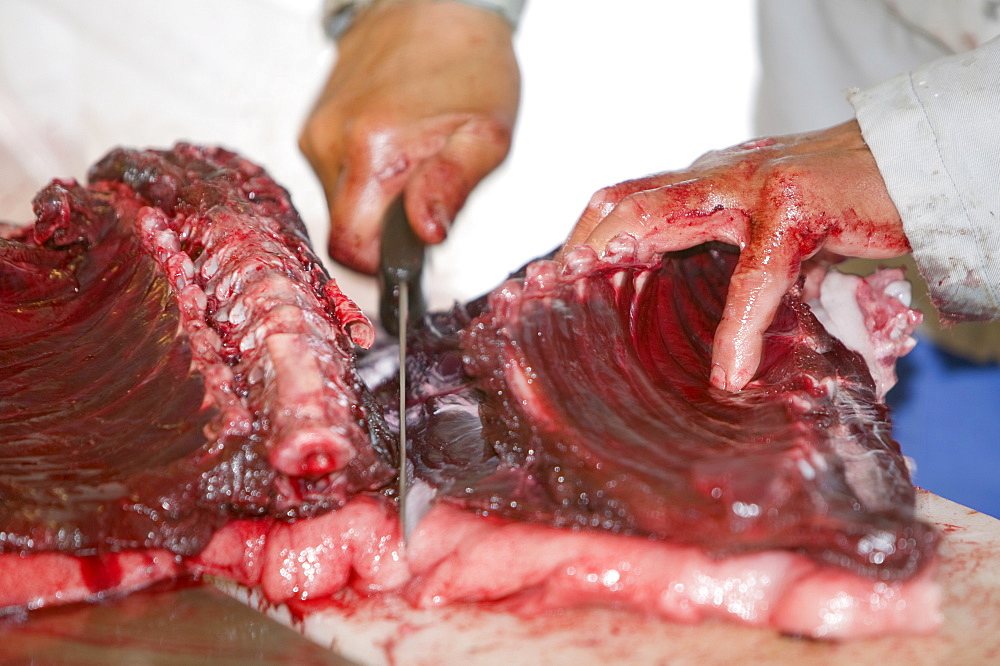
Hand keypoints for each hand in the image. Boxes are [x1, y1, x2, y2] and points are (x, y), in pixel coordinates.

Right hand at [300, 0, 519, 273]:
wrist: (437, 4)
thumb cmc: (470, 67)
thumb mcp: (487, 136)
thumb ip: (452, 189)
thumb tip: (428, 234)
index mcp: (372, 151)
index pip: (351, 248)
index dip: (382, 264)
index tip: (412, 252)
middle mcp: (330, 143)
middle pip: (343, 228)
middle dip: (384, 229)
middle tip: (425, 196)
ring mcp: (315, 132)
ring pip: (339, 202)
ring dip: (376, 199)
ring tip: (413, 160)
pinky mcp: (312, 125)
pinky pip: (334, 175)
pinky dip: (364, 175)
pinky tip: (393, 145)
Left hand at [562, 120, 909, 391]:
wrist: (911, 163)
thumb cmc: (838, 203)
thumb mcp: (768, 234)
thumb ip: (731, 266)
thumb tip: (712, 342)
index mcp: (704, 186)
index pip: (623, 200)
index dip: (582, 237)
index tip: (551, 284)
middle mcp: (714, 178)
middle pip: (622, 199)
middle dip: (578, 246)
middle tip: (548, 297)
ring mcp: (751, 186)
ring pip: (662, 213)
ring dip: (619, 257)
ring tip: (590, 310)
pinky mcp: (799, 208)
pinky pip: (757, 272)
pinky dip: (739, 325)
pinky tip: (730, 372)